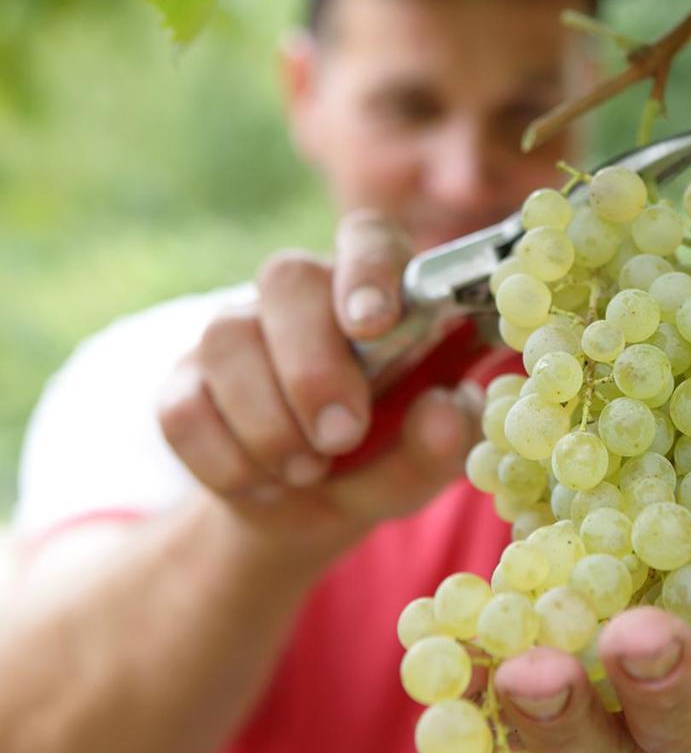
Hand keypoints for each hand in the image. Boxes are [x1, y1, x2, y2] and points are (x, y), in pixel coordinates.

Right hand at [157, 209, 480, 548]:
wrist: (300, 514)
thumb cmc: (379, 463)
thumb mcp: (423, 463)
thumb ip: (442, 439)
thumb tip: (444, 409)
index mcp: (377, 294)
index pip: (369, 238)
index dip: (369, 268)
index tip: (373, 325)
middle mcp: (302, 297)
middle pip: (286, 277)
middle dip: (312, 366)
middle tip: (342, 436)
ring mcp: (235, 332)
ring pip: (226, 339)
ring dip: (270, 424)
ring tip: (309, 471)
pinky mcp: (183, 383)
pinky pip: (183, 408)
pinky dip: (227, 460)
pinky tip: (263, 482)